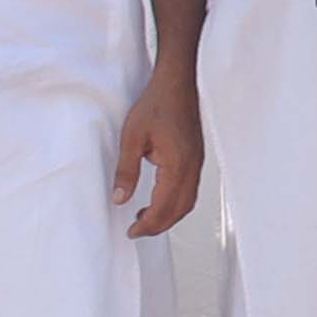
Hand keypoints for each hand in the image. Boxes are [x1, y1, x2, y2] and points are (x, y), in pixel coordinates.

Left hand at [116, 74, 204, 235]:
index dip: (147, 224)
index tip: (132, 232)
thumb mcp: (131, 138)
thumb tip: (120, 198)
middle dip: (159, 226)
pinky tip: (159, 199)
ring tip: (146, 218)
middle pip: (179, 210)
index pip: (164, 207)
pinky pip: (189, 190)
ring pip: (187, 202)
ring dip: (168, 216)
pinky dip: (175, 203)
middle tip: (137, 231)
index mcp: (177, 165)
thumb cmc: (156, 105)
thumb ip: (126, 171)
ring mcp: (197, 164)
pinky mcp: (195, 159)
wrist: (177, 85)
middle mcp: (192, 168)